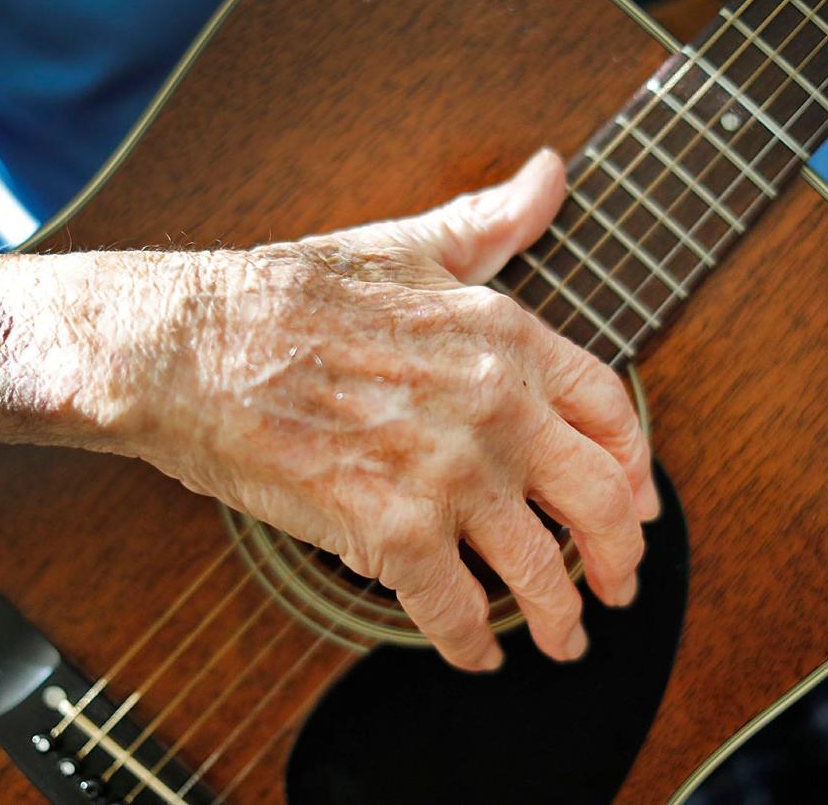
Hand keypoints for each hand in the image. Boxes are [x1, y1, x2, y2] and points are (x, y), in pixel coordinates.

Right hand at [103, 149, 658, 670]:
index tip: (637, 505)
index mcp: (505, 336)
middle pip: (599, 502)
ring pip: (538, 570)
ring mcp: (447, 472)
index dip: (635, 469)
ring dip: (559, 618)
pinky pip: (455, 609)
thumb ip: (488, 223)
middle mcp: (494, 406)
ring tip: (562, 639)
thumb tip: (549, 173)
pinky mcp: (389, 530)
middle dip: (619, 562)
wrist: (190, 345)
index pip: (611, 412)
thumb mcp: (406, 245)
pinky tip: (475, 653)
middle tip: (619, 591)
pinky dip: (472, 644)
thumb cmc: (288, 294)